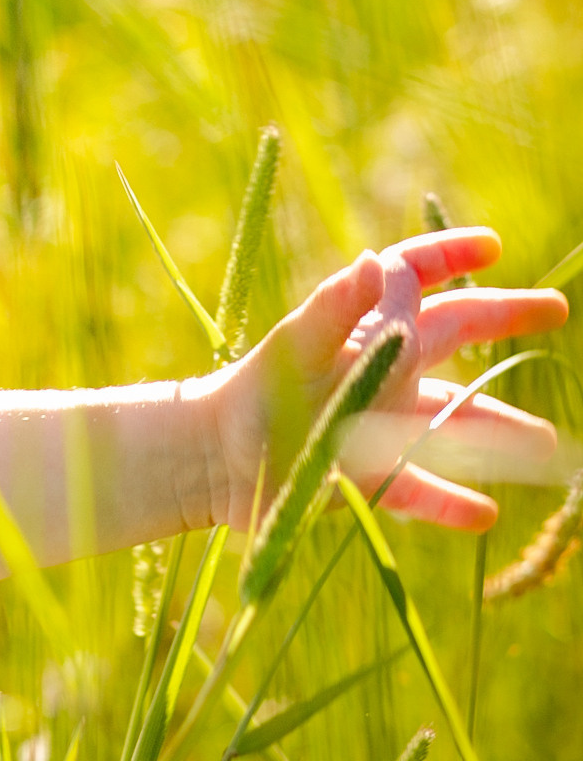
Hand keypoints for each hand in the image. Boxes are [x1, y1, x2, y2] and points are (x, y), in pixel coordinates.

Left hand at [213, 229, 568, 533]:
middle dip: (503, 316)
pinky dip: (452, 503)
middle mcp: (382, 370)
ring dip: (499, 430)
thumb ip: (338, 307)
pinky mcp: (370, 476)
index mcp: (363, 329)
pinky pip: (421, 491)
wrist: (212, 458)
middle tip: (555, 307)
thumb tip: (380, 261)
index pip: (414, 279)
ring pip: (454, 421)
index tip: (493, 245)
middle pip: (454, 334)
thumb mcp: (295, 346)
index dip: (450, 255)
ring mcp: (381, 423)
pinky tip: (484, 515)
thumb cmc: (250, 393)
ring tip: (547, 442)